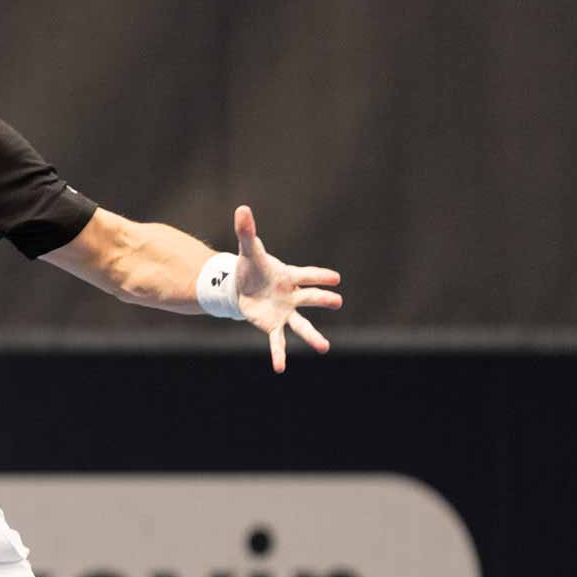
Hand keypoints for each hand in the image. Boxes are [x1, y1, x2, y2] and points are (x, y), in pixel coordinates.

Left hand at [232, 205, 342, 372]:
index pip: (307, 274)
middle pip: (310, 298)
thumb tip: (241, 208)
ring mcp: (285, 312)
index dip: (320, 276)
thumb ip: (247, 232)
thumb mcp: (249, 250)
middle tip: (337, 301)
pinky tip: (280, 368)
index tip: (336, 278)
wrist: (239, 287)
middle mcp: (292, 296)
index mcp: (290, 276)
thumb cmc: (250, 268)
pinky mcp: (273, 325)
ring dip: (312, 336)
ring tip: (325, 348)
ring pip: (302, 325)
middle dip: (323, 299)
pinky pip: (278, 342)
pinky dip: (278, 354)